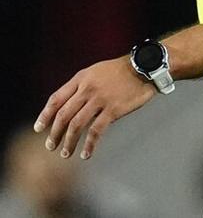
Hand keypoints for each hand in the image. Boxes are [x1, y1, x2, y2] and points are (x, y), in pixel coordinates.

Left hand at [34, 57, 155, 159]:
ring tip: (65, 153)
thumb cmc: (122, 71)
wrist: (145, 67)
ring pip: (76, 125)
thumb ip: (83, 87)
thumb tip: (71, 108)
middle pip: (63, 115)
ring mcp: (100, 99)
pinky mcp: (113, 109)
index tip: (38, 129)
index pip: (56, 99)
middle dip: (54, 133)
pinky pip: (96, 131)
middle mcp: (87, 89)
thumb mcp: (97, 72)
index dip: (45, 115)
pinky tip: (86, 154)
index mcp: (81, 79)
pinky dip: (89, 144)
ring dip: (69, 142)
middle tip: (50, 146)